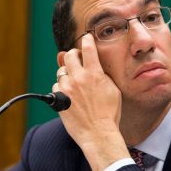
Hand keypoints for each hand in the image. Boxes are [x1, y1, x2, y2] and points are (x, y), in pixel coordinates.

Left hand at [54, 33, 128, 170]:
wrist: (98, 133)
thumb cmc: (109, 113)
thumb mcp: (113, 89)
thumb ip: (102, 75)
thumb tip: (94, 66)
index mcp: (94, 74)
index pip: (88, 49)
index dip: (87, 40)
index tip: (86, 38)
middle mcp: (78, 78)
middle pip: (69, 55)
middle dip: (73, 55)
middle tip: (77, 59)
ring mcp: (67, 88)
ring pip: (61, 72)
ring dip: (67, 74)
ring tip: (75, 83)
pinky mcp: (58, 98)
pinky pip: (57, 86)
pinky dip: (62, 87)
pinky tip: (70, 95)